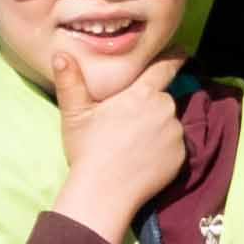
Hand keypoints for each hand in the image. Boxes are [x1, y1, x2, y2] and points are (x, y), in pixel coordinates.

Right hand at [53, 63, 188, 243]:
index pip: (164, 68)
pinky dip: (163, 148)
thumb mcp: (74, 114)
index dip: (174, 57)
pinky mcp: (182, 156)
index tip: (183, 50)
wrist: (104, 192)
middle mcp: (164, 109)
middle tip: (126, 123)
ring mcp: (175, 133)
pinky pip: (174, 145)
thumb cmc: (87, 150)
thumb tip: (60, 55)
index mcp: (141, 94)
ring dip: (156, 127)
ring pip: (168, 123)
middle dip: (149, 106)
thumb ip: (70, 82)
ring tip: (131, 144)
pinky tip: (142, 158)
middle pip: (161, 100)